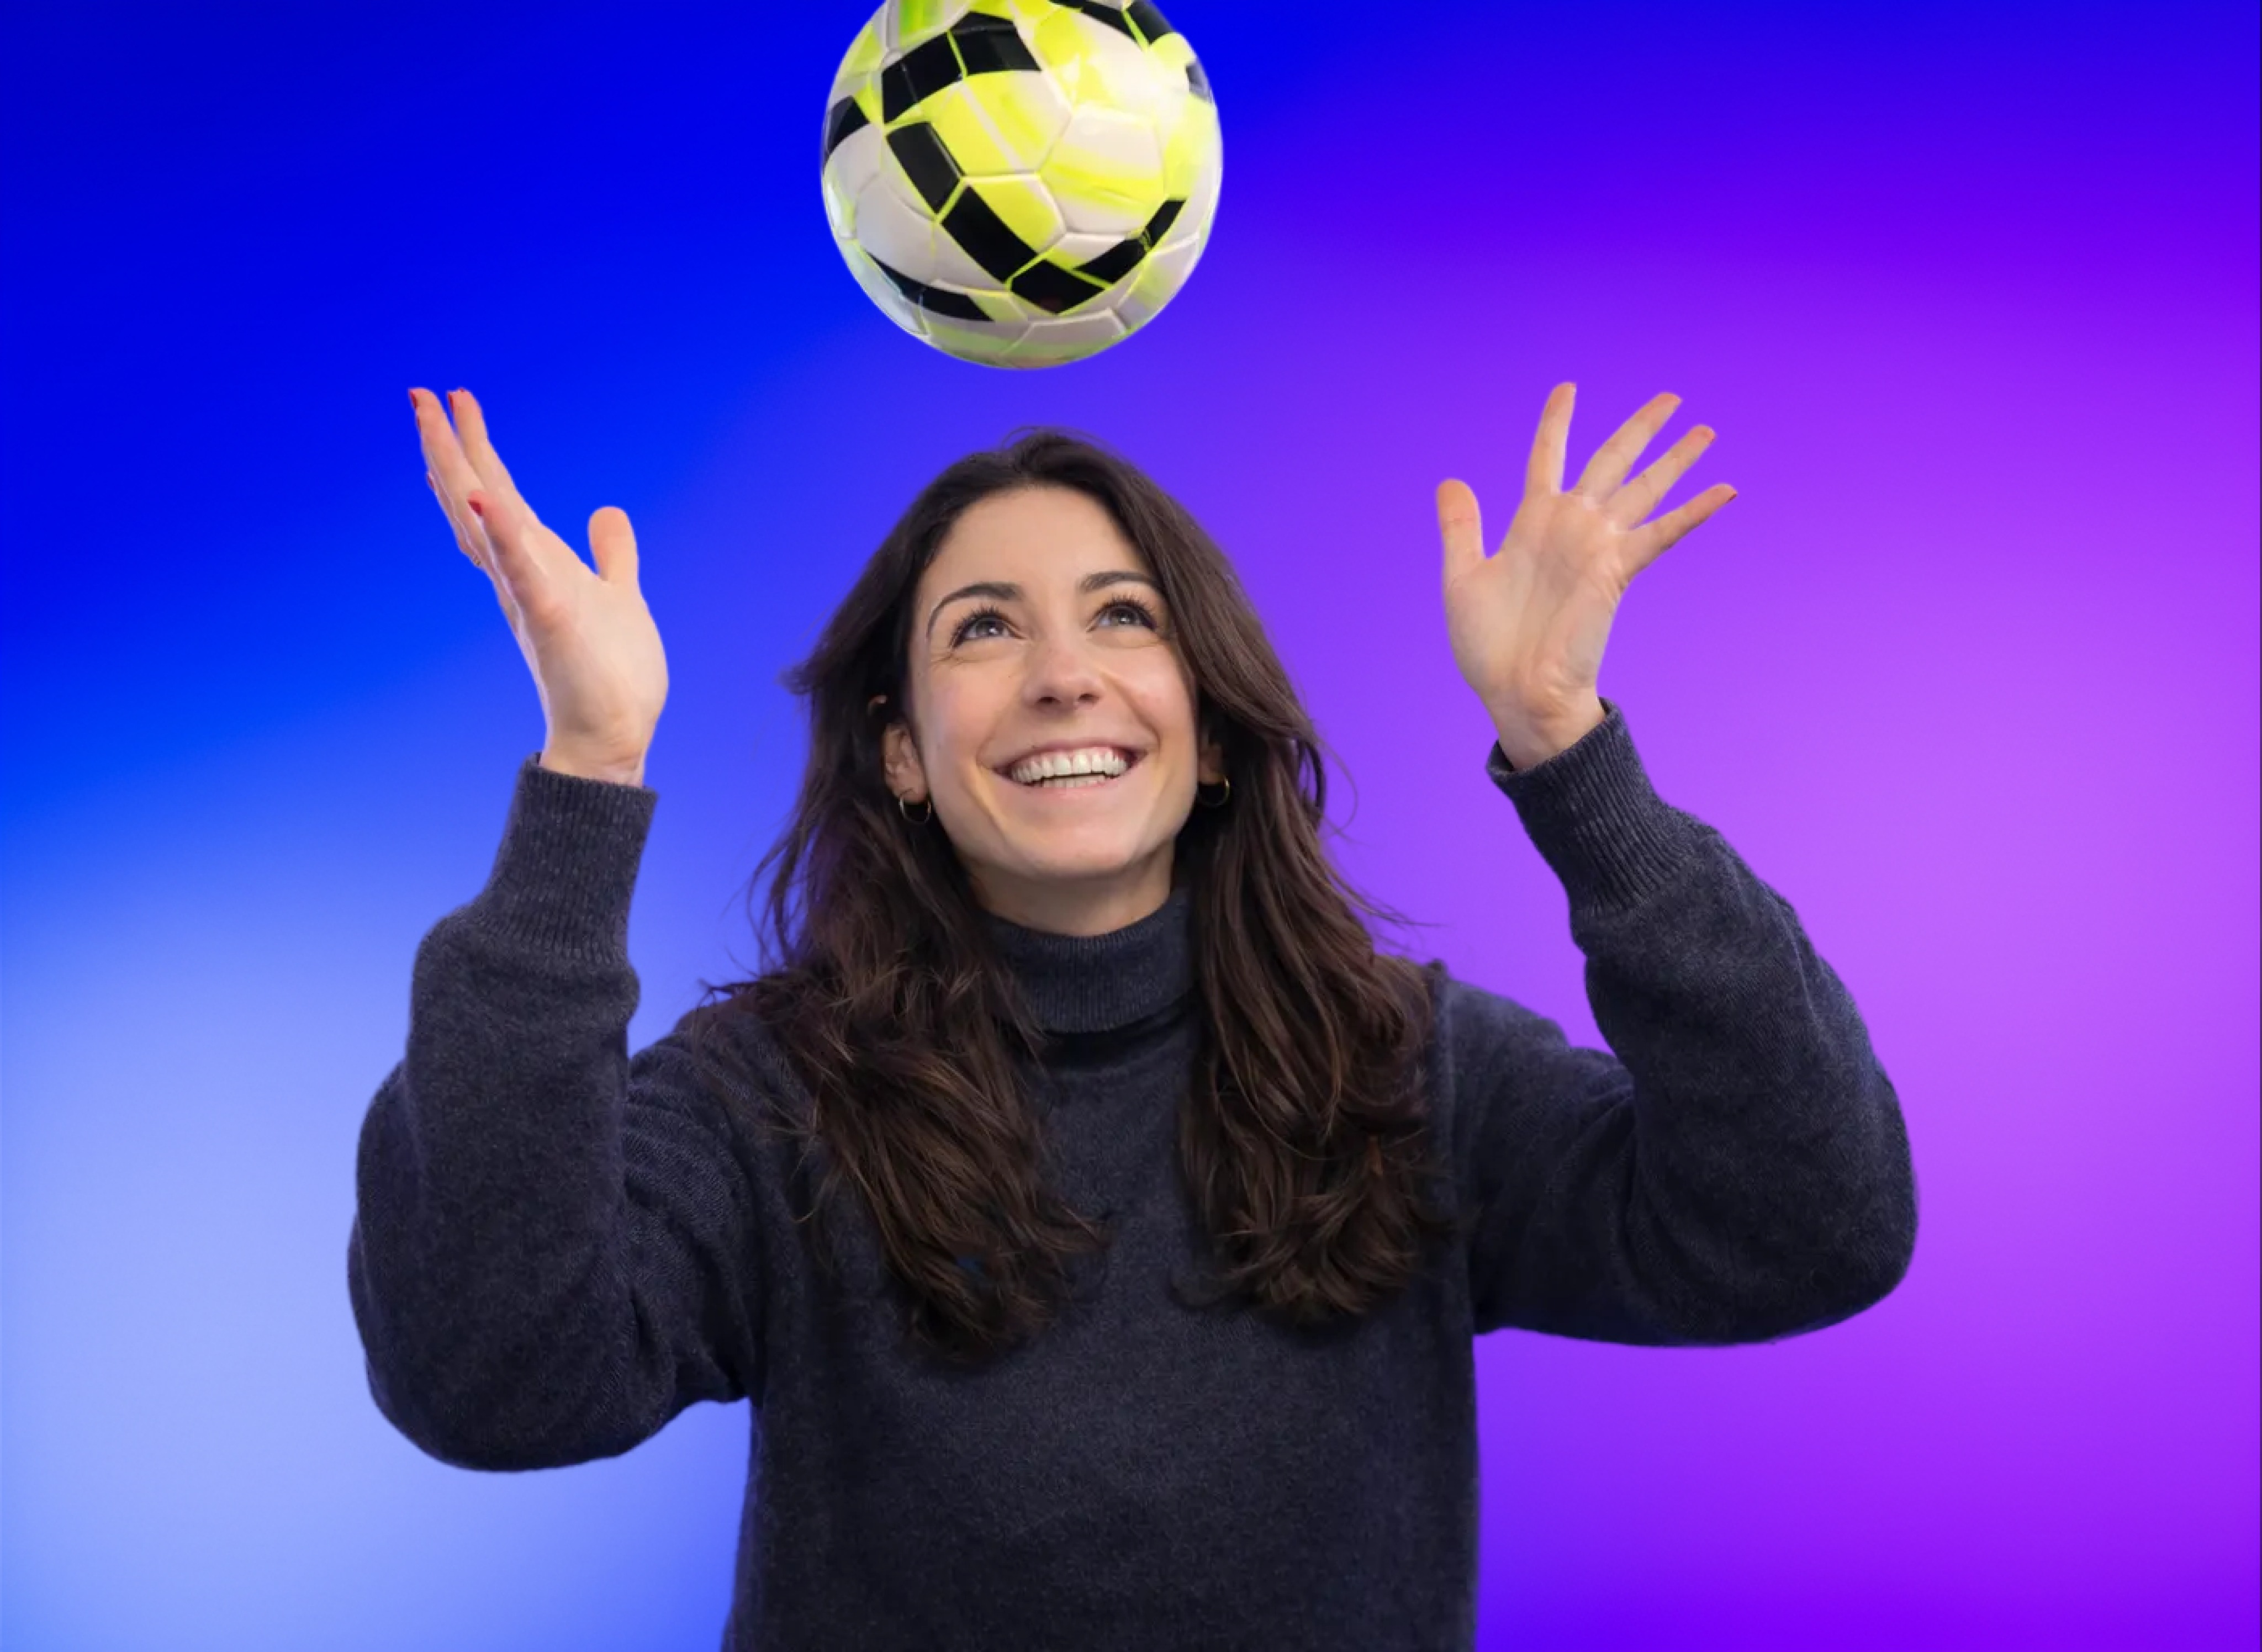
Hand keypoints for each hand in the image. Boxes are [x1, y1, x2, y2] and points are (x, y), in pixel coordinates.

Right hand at [412, 387, 667, 781]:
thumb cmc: (609, 676)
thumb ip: (611, 555)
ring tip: (433, 424)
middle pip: (474, 499)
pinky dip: (503, 536)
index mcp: (537, 565)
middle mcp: (520, 576)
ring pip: (484, 525)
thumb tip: (607, 511)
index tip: (456, 401)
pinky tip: (484, 499)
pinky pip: (521, 572)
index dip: (476, 450)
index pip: (499, 496)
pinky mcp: (550, 621)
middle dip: (449, 446)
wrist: (612, 737)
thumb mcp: (616, 596)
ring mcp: (530, 597)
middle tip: (420, 394)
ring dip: (459, 473)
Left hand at [1436, 383, 1734, 758]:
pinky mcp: (1616, 571)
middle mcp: (1570, 526)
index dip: (1557, 423)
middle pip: (1610, 460)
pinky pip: (1662, 534)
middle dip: (1640, 428)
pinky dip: (1693, 512)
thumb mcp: (1462, 577)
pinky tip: (1725, 489)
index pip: (1547, 457)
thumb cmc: (1487, 646)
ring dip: (1675, 460)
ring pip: (1643, 488)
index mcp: (1532, 523)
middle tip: (1671, 396)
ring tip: (1705, 430)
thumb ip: (1460, 527)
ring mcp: (1596, 546)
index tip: (1568, 389)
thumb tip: (1450, 480)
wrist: (1515, 690)